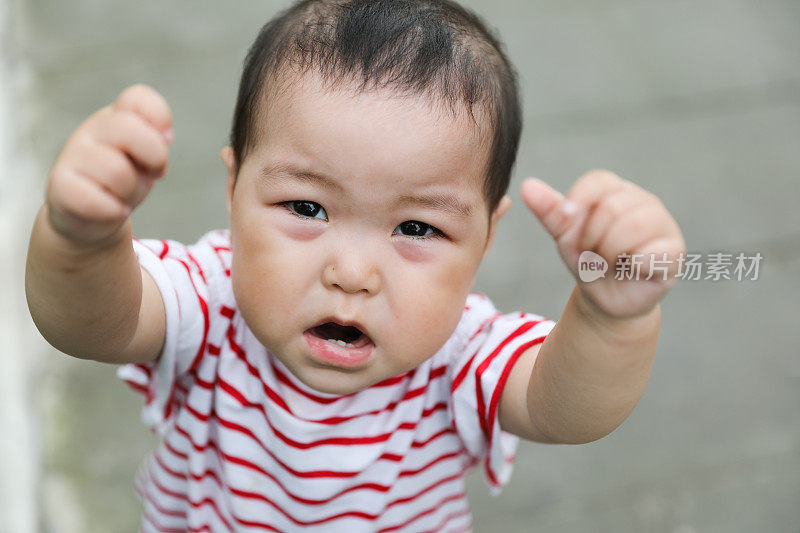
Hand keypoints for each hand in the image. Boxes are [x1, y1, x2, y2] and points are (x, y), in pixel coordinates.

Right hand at [46, 84, 172, 245]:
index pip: (139, 98)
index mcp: (118, 118)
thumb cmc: (123, 182)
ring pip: (117, 171)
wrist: (90, 217)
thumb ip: (156, 145)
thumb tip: (164, 137)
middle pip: (128, 128)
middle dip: (154, 157)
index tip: (166, 140)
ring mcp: (73, 155)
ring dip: (131, 191)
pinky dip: (113, 211)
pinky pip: (96, 201)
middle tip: (153, 173)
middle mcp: (93, 130)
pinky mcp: (59, 185)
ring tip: (122, 195)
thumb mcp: (146, 160)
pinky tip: (110, 209)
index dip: (160, 119)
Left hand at [521, 170, 685, 318]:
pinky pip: (651, 251)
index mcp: (615, 191)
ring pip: (631, 227)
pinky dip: (630, 266)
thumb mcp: (565, 237)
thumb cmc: (588, 261)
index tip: (566, 222)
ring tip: (607, 263)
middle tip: (591, 254)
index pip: (598, 181)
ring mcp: (662, 224)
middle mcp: (643, 201)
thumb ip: (551, 211)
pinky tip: (629, 270)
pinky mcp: (674, 251)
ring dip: (608, 253)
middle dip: (590, 238)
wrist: (606, 299)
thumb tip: (527, 185)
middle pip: (611, 207)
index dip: (578, 200)